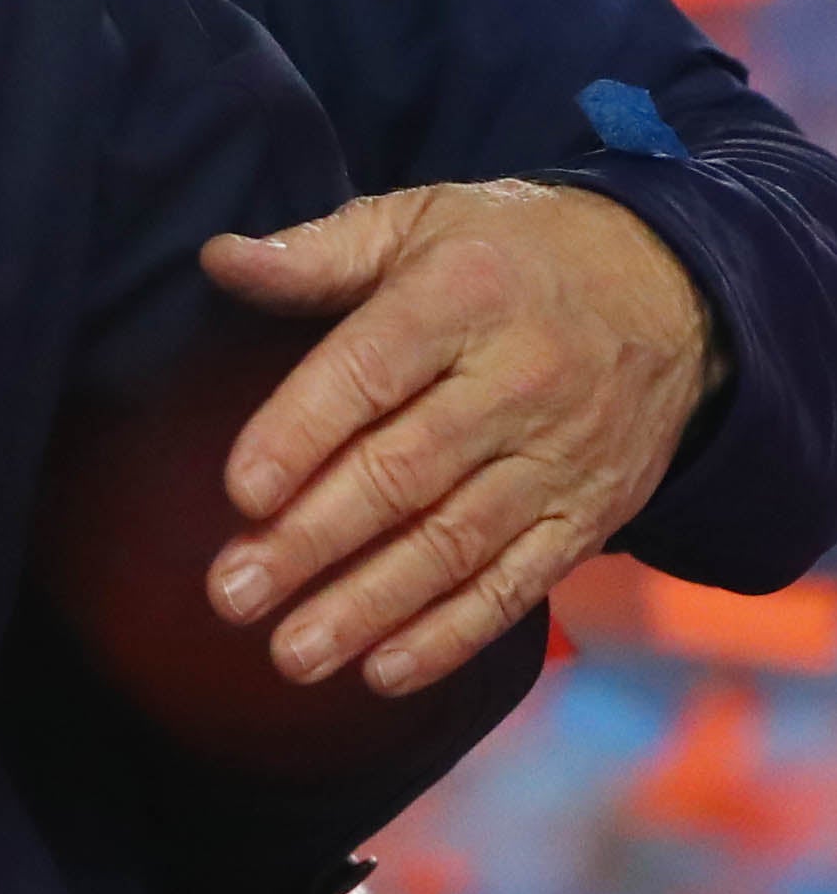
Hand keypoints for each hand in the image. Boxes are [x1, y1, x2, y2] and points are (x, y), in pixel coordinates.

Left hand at [199, 180, 720, 695]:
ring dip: (369, 607)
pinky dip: (451, 635)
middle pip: (405, 473)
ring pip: (454, 544)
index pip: (370, 371)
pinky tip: (384, 672)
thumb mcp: (418, 221)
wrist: (673, 292)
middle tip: (233, 593)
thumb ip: (317, 252)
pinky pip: (517, 584)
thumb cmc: (508, 253)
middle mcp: (518, 383)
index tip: (240, 493)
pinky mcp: (590, 516)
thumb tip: (219, 259)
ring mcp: (560, 458)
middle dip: (313, 542)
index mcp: (462, 298)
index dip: (302, 433)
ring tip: (292, 653)